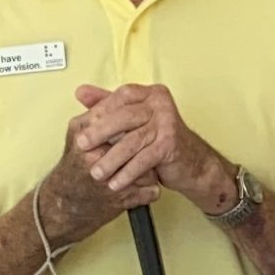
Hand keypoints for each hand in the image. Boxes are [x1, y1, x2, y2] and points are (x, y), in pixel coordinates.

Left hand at [67, 82, 229, 209]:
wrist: (193, 163)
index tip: (81, 124)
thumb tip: (81, 92)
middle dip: (100, 133)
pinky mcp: (170, 144)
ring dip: (111, 159)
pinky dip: (128, 173)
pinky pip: (143, 159)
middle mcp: (161, 104)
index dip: (100, 110)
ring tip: (97, 172)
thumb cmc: (162, 141)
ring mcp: (167, 123)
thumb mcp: (135, 121)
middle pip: (124, 117)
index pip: (121, 96)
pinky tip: (116, 182)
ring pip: (132, 141)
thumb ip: (109, 105)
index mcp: (151, 94)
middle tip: (81, 145)